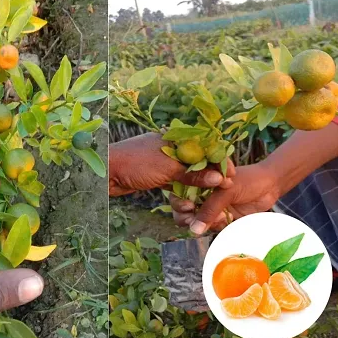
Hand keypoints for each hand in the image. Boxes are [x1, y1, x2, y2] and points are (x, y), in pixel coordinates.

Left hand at [109, 132, 234, 196]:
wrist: (106, 171)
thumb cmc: (136, 163)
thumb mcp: (167, 168)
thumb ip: (192, 174)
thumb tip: (219, 179)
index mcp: (176, 138)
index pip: (205, 146)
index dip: (219, 160)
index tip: (232, 175)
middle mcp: (172, 148)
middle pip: (198, 160)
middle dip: (211, 174)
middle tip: (226, 187)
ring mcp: (164, 162)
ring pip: (187, 173)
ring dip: (199, 184)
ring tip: (214, 195)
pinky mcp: (158, 175)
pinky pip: (176, 182)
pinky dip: (185, 190)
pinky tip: (195, 200)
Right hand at [171, 163, 279, 234]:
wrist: (271, 186)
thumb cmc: (248, 180)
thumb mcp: (226, 191)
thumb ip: (209, 209)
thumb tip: (193, 230)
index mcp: (198, 181)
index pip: (178, 194)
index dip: (178, 202)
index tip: (189, 207)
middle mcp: (200, 195)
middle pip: (181, 211)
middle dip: (187, 217)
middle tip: (197, 218)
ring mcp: (210, 208)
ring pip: (195, 222)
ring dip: (202, 224)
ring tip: (218, 219)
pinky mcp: (220, 219)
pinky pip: (210, 228)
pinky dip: (215, 227)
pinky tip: (226, 220)